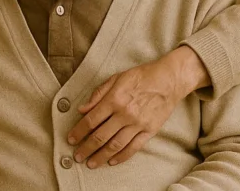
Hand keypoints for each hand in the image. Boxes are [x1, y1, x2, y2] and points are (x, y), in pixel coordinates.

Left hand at [66, 47, 208, 167]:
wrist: (168, 80)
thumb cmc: (141, 76)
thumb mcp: (116, 78)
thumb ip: (98, 94)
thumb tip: (82, 109)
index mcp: (114, 99)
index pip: (91, 120)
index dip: (79, 131)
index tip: (71, 139)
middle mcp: (125, 113)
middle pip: (101, 136)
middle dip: (87, 148)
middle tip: (77, 156)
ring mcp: (138, 124)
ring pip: (116, 145)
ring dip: (101, 156)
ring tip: (92, 163)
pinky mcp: (149, 130)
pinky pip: (134, 147)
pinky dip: (122, 156)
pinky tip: (112, 161)